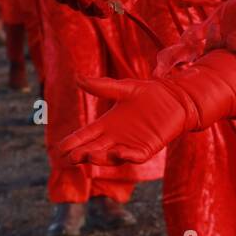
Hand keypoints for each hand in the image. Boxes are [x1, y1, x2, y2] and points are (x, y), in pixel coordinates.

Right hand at [55, 76, 186, 164]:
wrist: (176, 98)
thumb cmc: (150, 94)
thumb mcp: (124, 89)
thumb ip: (102, 86)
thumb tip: (77, 78)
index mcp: (107, 125)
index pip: (85, 136)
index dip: (72, 142)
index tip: (60, 148)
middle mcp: (115, 138)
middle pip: (93, 149)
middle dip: (81, 154)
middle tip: (69, 156)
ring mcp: (131, 145)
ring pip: (111, 156)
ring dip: (100, 157)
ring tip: (88, 155)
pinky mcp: (148, 148)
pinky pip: (135, 156)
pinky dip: (127, 156)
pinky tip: (118, 153)